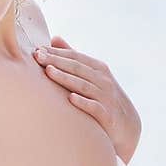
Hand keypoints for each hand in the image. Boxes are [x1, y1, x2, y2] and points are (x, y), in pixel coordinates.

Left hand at [33, 35, 140, 162]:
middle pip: (77, 68)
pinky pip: (94, 108)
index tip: (37, 49)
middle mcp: (103, 80)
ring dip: (66, 78)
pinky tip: (70, 98)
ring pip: (83, 85)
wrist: (127, 126)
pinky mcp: (108, 116)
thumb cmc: (103, 97)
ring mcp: (106, 97)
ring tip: (49, 72)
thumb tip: (55, 38)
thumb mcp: (92, 75)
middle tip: (38, 56)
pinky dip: (83, 102)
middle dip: (57, 61)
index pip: (75, 57)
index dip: (56, 52)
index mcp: (98, 68)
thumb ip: (74, 58)